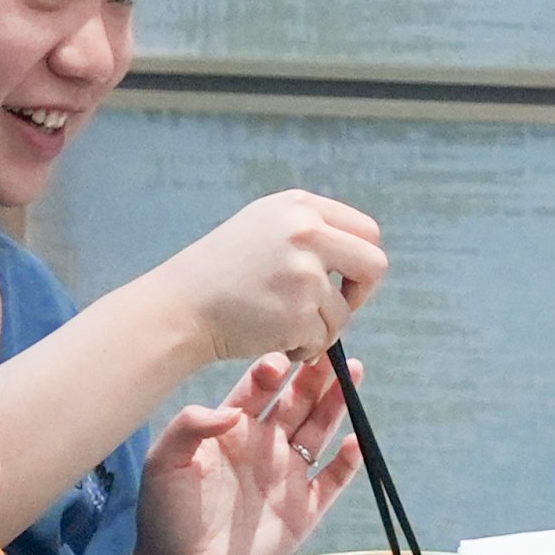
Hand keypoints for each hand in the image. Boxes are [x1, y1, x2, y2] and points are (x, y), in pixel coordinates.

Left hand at [104, 353, 365, 554]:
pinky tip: (355, 440)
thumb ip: (189, 426)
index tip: (277, 361)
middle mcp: (264, 446)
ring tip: (353, 373)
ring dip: (336, 403)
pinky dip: (347, 461)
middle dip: (313, 376)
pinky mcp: (303, 510)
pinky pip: (332, 480)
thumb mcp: (164, 463)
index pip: (257, 390)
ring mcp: (287, 476)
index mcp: (232, 430)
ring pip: (319, 430)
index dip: (270, 372)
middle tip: (330, 348)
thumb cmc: (166, 516)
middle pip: (296, 402)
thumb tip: (231, 411)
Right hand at [156, 190, 385, 367]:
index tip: (342, 280)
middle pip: (374, 264)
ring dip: (321, 329)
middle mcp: (306, 231)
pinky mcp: (298, 312)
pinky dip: (303, 348)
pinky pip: (323, 339)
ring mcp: (304, 272)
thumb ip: (310, 230)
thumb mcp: (264, 227)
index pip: (366, 231)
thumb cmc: (221, 273)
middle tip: (333, 311)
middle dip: (360, 295)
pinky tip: (272, 340)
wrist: (180, 307)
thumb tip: (358, 253)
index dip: (360, 261)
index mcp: (300, 206)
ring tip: (281, 328)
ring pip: (344, 312)